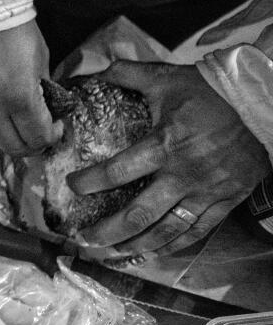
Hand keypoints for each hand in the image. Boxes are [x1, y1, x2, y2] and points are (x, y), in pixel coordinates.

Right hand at [0, 19, 60, 155]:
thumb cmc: (10, 26)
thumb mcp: (40, 55)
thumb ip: (42, 86)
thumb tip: (45, 105)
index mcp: (19, 98)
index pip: (38, 137)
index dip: (52, 136)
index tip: (56, 127)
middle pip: (13, 148)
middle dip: (31, 144)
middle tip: (38, 132)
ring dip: (5, 143)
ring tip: (13, 130)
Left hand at [68, 60, 269, 260]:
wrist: (261, 101)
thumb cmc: (210, 90)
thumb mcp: (165, 77)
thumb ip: (127, 75)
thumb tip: (93, 71)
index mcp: (164, 144)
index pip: (117, 172)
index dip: (89, 183)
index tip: (71, 187)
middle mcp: (183, 174)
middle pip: (138, 214)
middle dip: (107, 230)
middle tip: (84, 237)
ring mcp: (207, 191)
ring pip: (166, 230)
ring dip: (136, 245)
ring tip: (114, 253)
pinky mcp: (227, 200)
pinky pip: (197, 231)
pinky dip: (174, 246)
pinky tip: (154, 253)